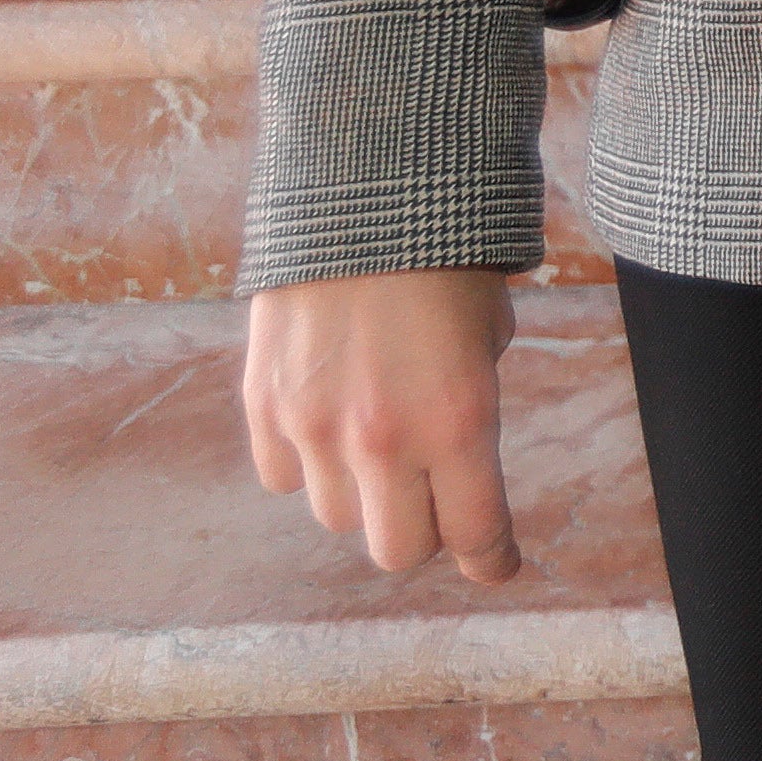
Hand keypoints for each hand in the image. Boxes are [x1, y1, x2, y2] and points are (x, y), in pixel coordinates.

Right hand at [238, 267, 525, 583]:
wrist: (357, 193)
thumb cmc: (444, 257)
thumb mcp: (490, 333)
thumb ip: (471, 404)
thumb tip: (456, 450)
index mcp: (459, 421)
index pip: (476, 532)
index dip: (491, 560)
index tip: (498, 567)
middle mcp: (383, 439)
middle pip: (398, 550)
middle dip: (424, 531)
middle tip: (436, 498)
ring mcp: (315, 428)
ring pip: (336, 517)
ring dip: (362, 495)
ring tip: (377, 442)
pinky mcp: (263, 407)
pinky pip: (284, 477)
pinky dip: (308, 464)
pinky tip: (327, 421)